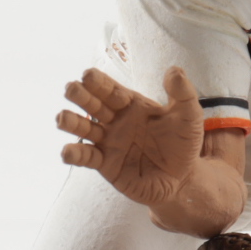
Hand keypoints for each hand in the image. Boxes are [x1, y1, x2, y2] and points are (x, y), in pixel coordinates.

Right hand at [56, 66, 204, 207]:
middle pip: (93, 105)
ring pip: (84, 129)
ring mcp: (108, 142)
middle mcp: (115, 120)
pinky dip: (75, 154)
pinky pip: (87, 157)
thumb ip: (182, 93)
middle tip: (70, 89)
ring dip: (71, 122)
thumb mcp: (189, 117)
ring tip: (61, 118)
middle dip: (80, 96)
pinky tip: (67, 152)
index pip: (111, 90)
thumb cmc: (183, 144)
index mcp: (131, 104)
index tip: (88, 75)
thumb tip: (174, 71)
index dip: (99, 82)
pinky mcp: (105, 164)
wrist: (182, 178)